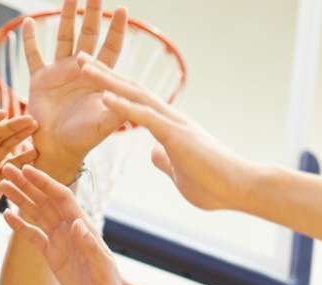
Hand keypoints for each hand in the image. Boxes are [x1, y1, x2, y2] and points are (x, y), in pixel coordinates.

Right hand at [0, 162, 127, 284]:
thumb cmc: (109, 282)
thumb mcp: (101, 265)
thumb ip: (89, 244)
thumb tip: (76, 223)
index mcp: (80, 224)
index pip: (60, 196)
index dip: (43, 182)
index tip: (27, 169)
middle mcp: (68, 226)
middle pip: (44, 199)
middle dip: (26, 183)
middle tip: (6, 169)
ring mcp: (58, 239)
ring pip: (35, 213)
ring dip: (19, 199)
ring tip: (2, 186)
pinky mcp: (51, 253)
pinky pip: (32, 235)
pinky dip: (19, 225)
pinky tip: (6, 215)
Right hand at [20, 0, 129, 177]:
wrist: (58, 149)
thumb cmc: (85, 138)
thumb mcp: (108, 122)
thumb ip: (121, 106)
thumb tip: (136, 96)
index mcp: (99, 77)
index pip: (111, 47)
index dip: (117, 30)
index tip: (124, 10)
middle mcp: (80, 69)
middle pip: (88, 34)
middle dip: (93, 13)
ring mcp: (59, 72)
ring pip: (63, 37)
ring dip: (66, 16)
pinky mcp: (40, 79)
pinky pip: (33, 55)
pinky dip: (29, 40)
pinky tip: (28, 22)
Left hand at [79, 57, 255, 211]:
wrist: (241, 189)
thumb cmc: (214, 185)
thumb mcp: (179, 173)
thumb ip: (165, 160)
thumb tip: (152, 153)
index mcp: (169, 127)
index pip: (136, 103)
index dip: (113, 89)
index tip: (92, 78)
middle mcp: (170, 118)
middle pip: (131, 91)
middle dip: (104, 74)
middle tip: (80, 58)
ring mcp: (173, 124)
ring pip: (135, 96)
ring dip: (107, 80)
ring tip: (83, 65)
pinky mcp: (177, 135)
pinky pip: (145, 117)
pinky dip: (123, 105)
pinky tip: (104, 95)